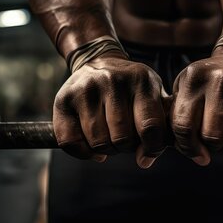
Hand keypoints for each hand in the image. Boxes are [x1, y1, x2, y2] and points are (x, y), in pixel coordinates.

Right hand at [53, 52, 167, 168]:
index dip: (151, 148)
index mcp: (142, 80)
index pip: (150, 126)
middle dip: (126, 148)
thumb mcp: (153, 94)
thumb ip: (159, 125)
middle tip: (125, 141)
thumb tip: (145, 160)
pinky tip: (91, 146)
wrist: (99, 62)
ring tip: (110, 140)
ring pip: (98, 142)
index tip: (147, 154)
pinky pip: (70, 142)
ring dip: (106, 151)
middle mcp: (113, 81)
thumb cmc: (132, 88)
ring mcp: (87, 88)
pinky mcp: (64, 98)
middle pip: (122, 138)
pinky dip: (83, 153)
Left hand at [170, 53, 222, 165]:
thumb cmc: (208, 83)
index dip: (189, 148)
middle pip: (215, 138)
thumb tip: (186, 157)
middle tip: (217, 138)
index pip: (185, 127)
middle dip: (214, 146)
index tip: (197, 151)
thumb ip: (176, 120)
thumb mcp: (185, 90)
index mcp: (196, 78)